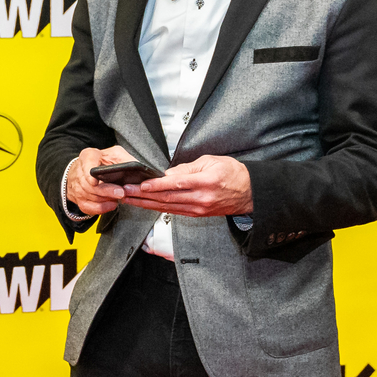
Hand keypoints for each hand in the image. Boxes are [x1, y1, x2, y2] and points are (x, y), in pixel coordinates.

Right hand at [67, 145, 136, 215]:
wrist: (88, 170)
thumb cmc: (104, 162)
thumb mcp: (116, 155)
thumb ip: (126, 160)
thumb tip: (140, 169)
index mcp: (88, 156)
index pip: (87, 161)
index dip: (89, 171)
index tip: (94, 181)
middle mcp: (79, 171)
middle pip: (89, 184)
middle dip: (107, 191)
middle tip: (121, 193)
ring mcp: (77, 186)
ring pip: (90, 196)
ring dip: (106, 199)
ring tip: (119, 197)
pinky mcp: (79, 199)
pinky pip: (89, 207)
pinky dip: (102, 208)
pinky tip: (112, 204)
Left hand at [126, 155, 252, 216]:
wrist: (250, 193)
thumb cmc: (234, 174)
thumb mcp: (212, 161)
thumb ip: (188, 168)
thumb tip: (167, 173)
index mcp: (205, 182)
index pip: (175, 184)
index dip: (155, 185)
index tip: (140, 184)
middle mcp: (200, 198)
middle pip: (166, 198)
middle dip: (143, 196)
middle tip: (126, 192)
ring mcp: (198, 209)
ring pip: (167, 207)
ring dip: (146, 204)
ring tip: (130, 200)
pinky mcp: (197, 214)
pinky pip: (174, 212)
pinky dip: (158, 208)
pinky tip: (146, 205)